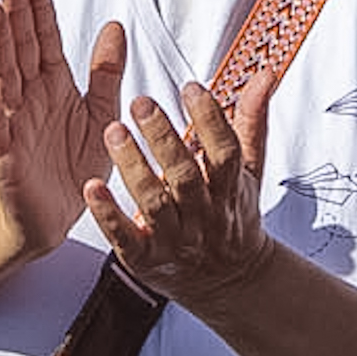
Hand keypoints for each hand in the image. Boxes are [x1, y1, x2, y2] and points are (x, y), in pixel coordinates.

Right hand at [0, 0, 127, 266]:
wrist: (54, 219)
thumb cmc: (73, 164)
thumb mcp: (100, 113)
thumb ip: (106, 72)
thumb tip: (116, 24)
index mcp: (54, 84)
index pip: (45, 37)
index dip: (39, 7)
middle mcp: (30, 97)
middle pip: (20, 47)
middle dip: (14, 12)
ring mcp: (14, 123)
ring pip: (3, 76)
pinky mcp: (5, 155)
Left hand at [88, 72, 276, 306]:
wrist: (228, 281)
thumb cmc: (233, 215)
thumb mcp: (249, 170)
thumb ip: (251, 120)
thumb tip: (264, 74)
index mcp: (228, 190)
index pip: (224, 153)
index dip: (211, 120)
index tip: (192, 88)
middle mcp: (202, 215)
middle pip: (185, 176)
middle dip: (163, 139)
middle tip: (141, 102)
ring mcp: (173, 239)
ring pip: (153, 203)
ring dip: (133, 167)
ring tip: (114, 132)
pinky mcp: (145, 259)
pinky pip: (125, 237)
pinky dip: (108, 214)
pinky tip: (92, 188)